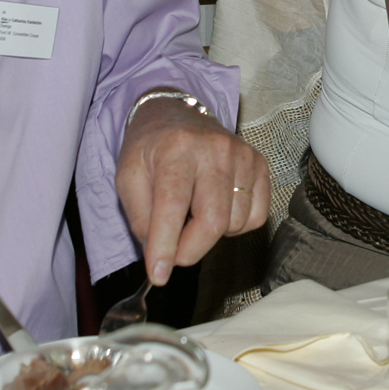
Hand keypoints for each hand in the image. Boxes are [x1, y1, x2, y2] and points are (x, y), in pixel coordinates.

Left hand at [117, 94, 270, 283]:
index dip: (165, 245)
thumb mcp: (128, 177)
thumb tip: (160, 255)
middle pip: (213, 221)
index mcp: (176, 148)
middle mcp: (215, 148)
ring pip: (235, 223)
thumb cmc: (150, 149)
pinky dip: (235, 226)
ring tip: (193, 214)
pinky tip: (217, 208)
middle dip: (190, 250)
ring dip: (211, 235)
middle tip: (173, 254)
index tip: (159, 275)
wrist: (175, 114)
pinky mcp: (260, 164)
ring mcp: (243, 155)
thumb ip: (140, 217)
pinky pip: (256, 217)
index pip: (173, 205)